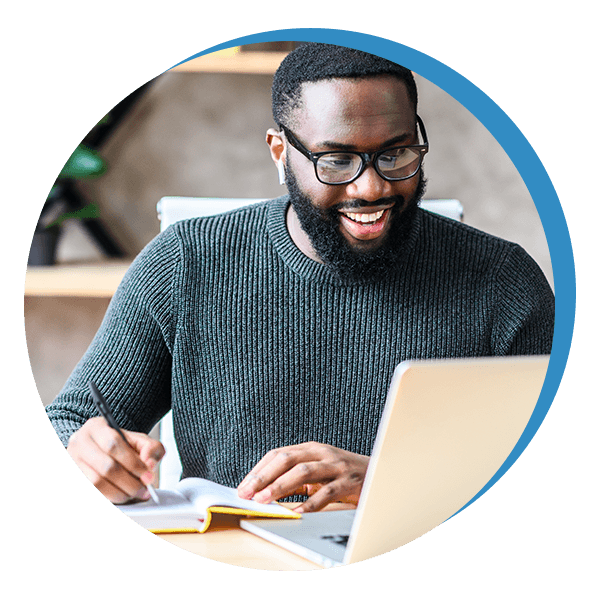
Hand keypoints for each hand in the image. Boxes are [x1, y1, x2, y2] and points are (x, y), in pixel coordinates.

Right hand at [67, 417, 164, 503]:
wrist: (98, 449)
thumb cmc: (120, 446)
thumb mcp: (139, 440)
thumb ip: (151, 448)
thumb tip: (149, 464)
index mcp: (96, 427)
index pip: (113, 445)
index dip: (133, 463)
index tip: (147, 476)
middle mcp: (79, 443)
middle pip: (105, 467)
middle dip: (129, 482)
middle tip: (143, 490)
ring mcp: (71, 462)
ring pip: (95, 483)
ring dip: (118, 493)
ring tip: (133, 495)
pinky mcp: (72, 479)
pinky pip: (91, 493)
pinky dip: (108, 498)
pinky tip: (119, 496)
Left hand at [237, 442, 368, 512]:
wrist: (382, 473)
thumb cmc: (345, 474)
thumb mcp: (318, 471)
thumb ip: (295, 478)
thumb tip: (265, 492)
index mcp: (311, 448)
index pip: (278, 454)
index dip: (258, 469)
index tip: (243, 487)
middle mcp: (322, 453)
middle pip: (287, 459)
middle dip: (264, 476)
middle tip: (247, 493)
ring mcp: (336, 466)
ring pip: (303, 472)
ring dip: (280, 486)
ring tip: (264, 500)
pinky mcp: (349, 481)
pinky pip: (326, 492)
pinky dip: (309, 504)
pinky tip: (296, 514)